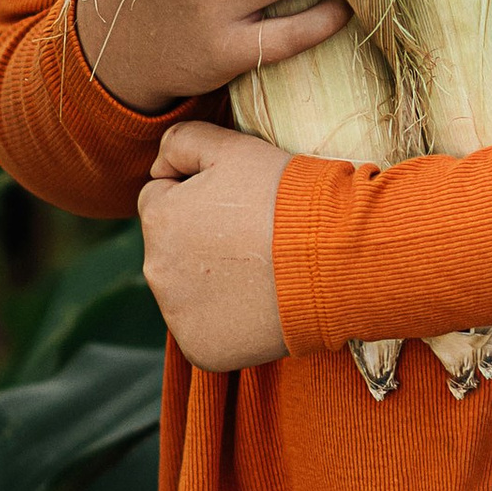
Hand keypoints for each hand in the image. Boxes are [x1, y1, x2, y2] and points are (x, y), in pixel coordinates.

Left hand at [140, 124, 290, 370]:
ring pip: (188, 291)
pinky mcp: (203, 350)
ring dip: (213, 282)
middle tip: (254, 239)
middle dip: (203, 242)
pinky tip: (261, 306)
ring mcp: (177, 315)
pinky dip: (228, 322)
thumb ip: (181, 140)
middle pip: (173, 249)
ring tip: (263, 272)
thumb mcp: (234, 147)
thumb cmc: (288, 197)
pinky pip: (207, 331)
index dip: (201, 197)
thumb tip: (158, 165)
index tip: (239, 205)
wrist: (336, 256)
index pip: (161, 200)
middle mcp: (155, 270)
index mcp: (158, 218)